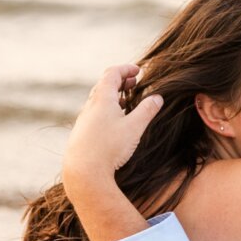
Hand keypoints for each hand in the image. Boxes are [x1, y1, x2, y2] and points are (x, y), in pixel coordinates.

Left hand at [62, 64, 163, 192]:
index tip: (138, 70)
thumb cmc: (110, 147)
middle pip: (104, 85)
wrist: (84, 172)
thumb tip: (158, 97)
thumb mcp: (134, 127)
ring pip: (98, 101)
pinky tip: (114, 122)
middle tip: (134, 83)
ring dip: (114, 96)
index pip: (112, 74)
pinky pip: (94, 114)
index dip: (126, 69)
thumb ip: (147, 110)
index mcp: (102, 99)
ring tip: (127, 102)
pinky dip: (107, 110)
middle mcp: (90, 106)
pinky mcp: (81, 133)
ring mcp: (84, 120)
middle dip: (120, 81)